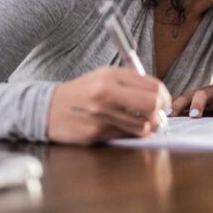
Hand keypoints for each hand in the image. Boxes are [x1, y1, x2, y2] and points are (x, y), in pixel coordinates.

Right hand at [47, 66, 171, 144]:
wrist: (47, 109)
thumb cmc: (80, 92)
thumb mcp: (103, 76)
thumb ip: (130, 80)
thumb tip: (158, 92)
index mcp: (109, 76)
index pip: (152, 86)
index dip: (165, 96)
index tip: (165, 101)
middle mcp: (106, 94)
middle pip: (152, 104)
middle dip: (161, 111)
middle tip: (161, 114)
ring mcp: (101, 115)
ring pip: (143, 126)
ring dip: (148, 126)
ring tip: (144, 122)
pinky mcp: (96, 134)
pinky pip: (126, 136)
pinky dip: (131, 133)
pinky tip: (125, 128)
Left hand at [170, 75, 212, 117]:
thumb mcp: (201, 102)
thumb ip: (187, 111)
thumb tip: (167, 124)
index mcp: (199, 95)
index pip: (185, 98)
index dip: (177, 106)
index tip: (169, 115)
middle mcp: (212, 93)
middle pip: (202, 95)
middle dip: (197, 104)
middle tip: (194, 115)